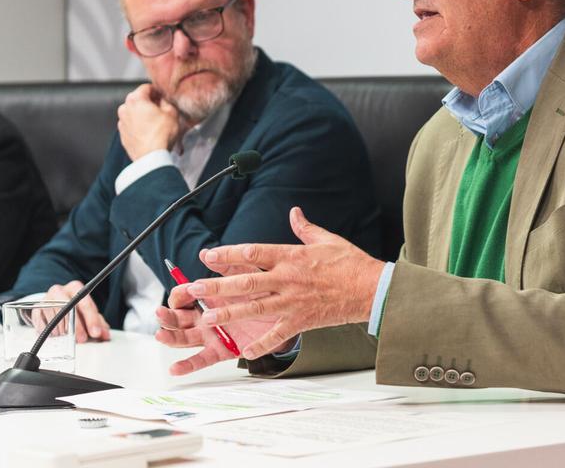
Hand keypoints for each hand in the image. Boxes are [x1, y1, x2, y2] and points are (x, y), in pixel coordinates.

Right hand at [47, 280, 109, 342]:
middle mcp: (60, 290)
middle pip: (69, 309)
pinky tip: (56, 334)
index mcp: (75, 288)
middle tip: (82, 339)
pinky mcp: (36, 309)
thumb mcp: (86, 311)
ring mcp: (46, 299)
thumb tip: (105, 335)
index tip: (96, 332)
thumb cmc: (73, 307)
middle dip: (77, 327)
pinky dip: (50, 331)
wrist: (53, 301)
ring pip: (55, 317)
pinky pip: (42, 323)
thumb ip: (97, 322)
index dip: (92, 319)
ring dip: (64, 331)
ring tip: (68, 336)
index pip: (85, 303)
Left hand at [117, 84, 180, 161]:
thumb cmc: (161, 135)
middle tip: (161, 110)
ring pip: (133, 113)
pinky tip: (149, 132)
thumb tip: (162, 101)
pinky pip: (131, 125)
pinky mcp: (122, 135)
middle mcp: (124, 108)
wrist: (151, 156)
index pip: (146, 87)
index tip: (163, 96)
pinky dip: (138, 126)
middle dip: (149, 103)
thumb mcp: (172, 112)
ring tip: (155, 122)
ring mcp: (121, 122)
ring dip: (142, 114)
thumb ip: (166, 101)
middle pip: (138, 100)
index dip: (157, 91)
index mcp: (135, 99)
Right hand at [155, 267, 288, 375]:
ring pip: (185, 338)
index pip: (184, 296)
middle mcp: (204, 317)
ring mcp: (210, 335)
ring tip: (162, 336)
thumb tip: (205, 253)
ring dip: (171, 338)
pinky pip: (202, 359)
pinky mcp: (220, 351)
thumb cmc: (261, 294)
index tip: (183, 292)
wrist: (282, 316)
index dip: (180, 295)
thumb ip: (228, 266)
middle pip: (178, 318)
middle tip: (161, 313)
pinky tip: (175, 368)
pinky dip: (187, 365)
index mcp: (207, 298)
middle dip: (167, 316)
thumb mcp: (247, 276)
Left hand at [183, 207, 382, 359]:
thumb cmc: (350, 263)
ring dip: (229, 313)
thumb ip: (305, 228)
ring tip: (207, 318)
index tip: (208, 255)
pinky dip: (261, 344)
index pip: (253, 253)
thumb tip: (294, 212)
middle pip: (246, 282)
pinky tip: (245, 352)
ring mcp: (292, 302)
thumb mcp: (326, 239)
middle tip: (193, 289)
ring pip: (254, 308)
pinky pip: (277, 334)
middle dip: (216, 286)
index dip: (228, 254)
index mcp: (291, 256)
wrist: (370, 288)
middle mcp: (287, 279)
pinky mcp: (301, 320)